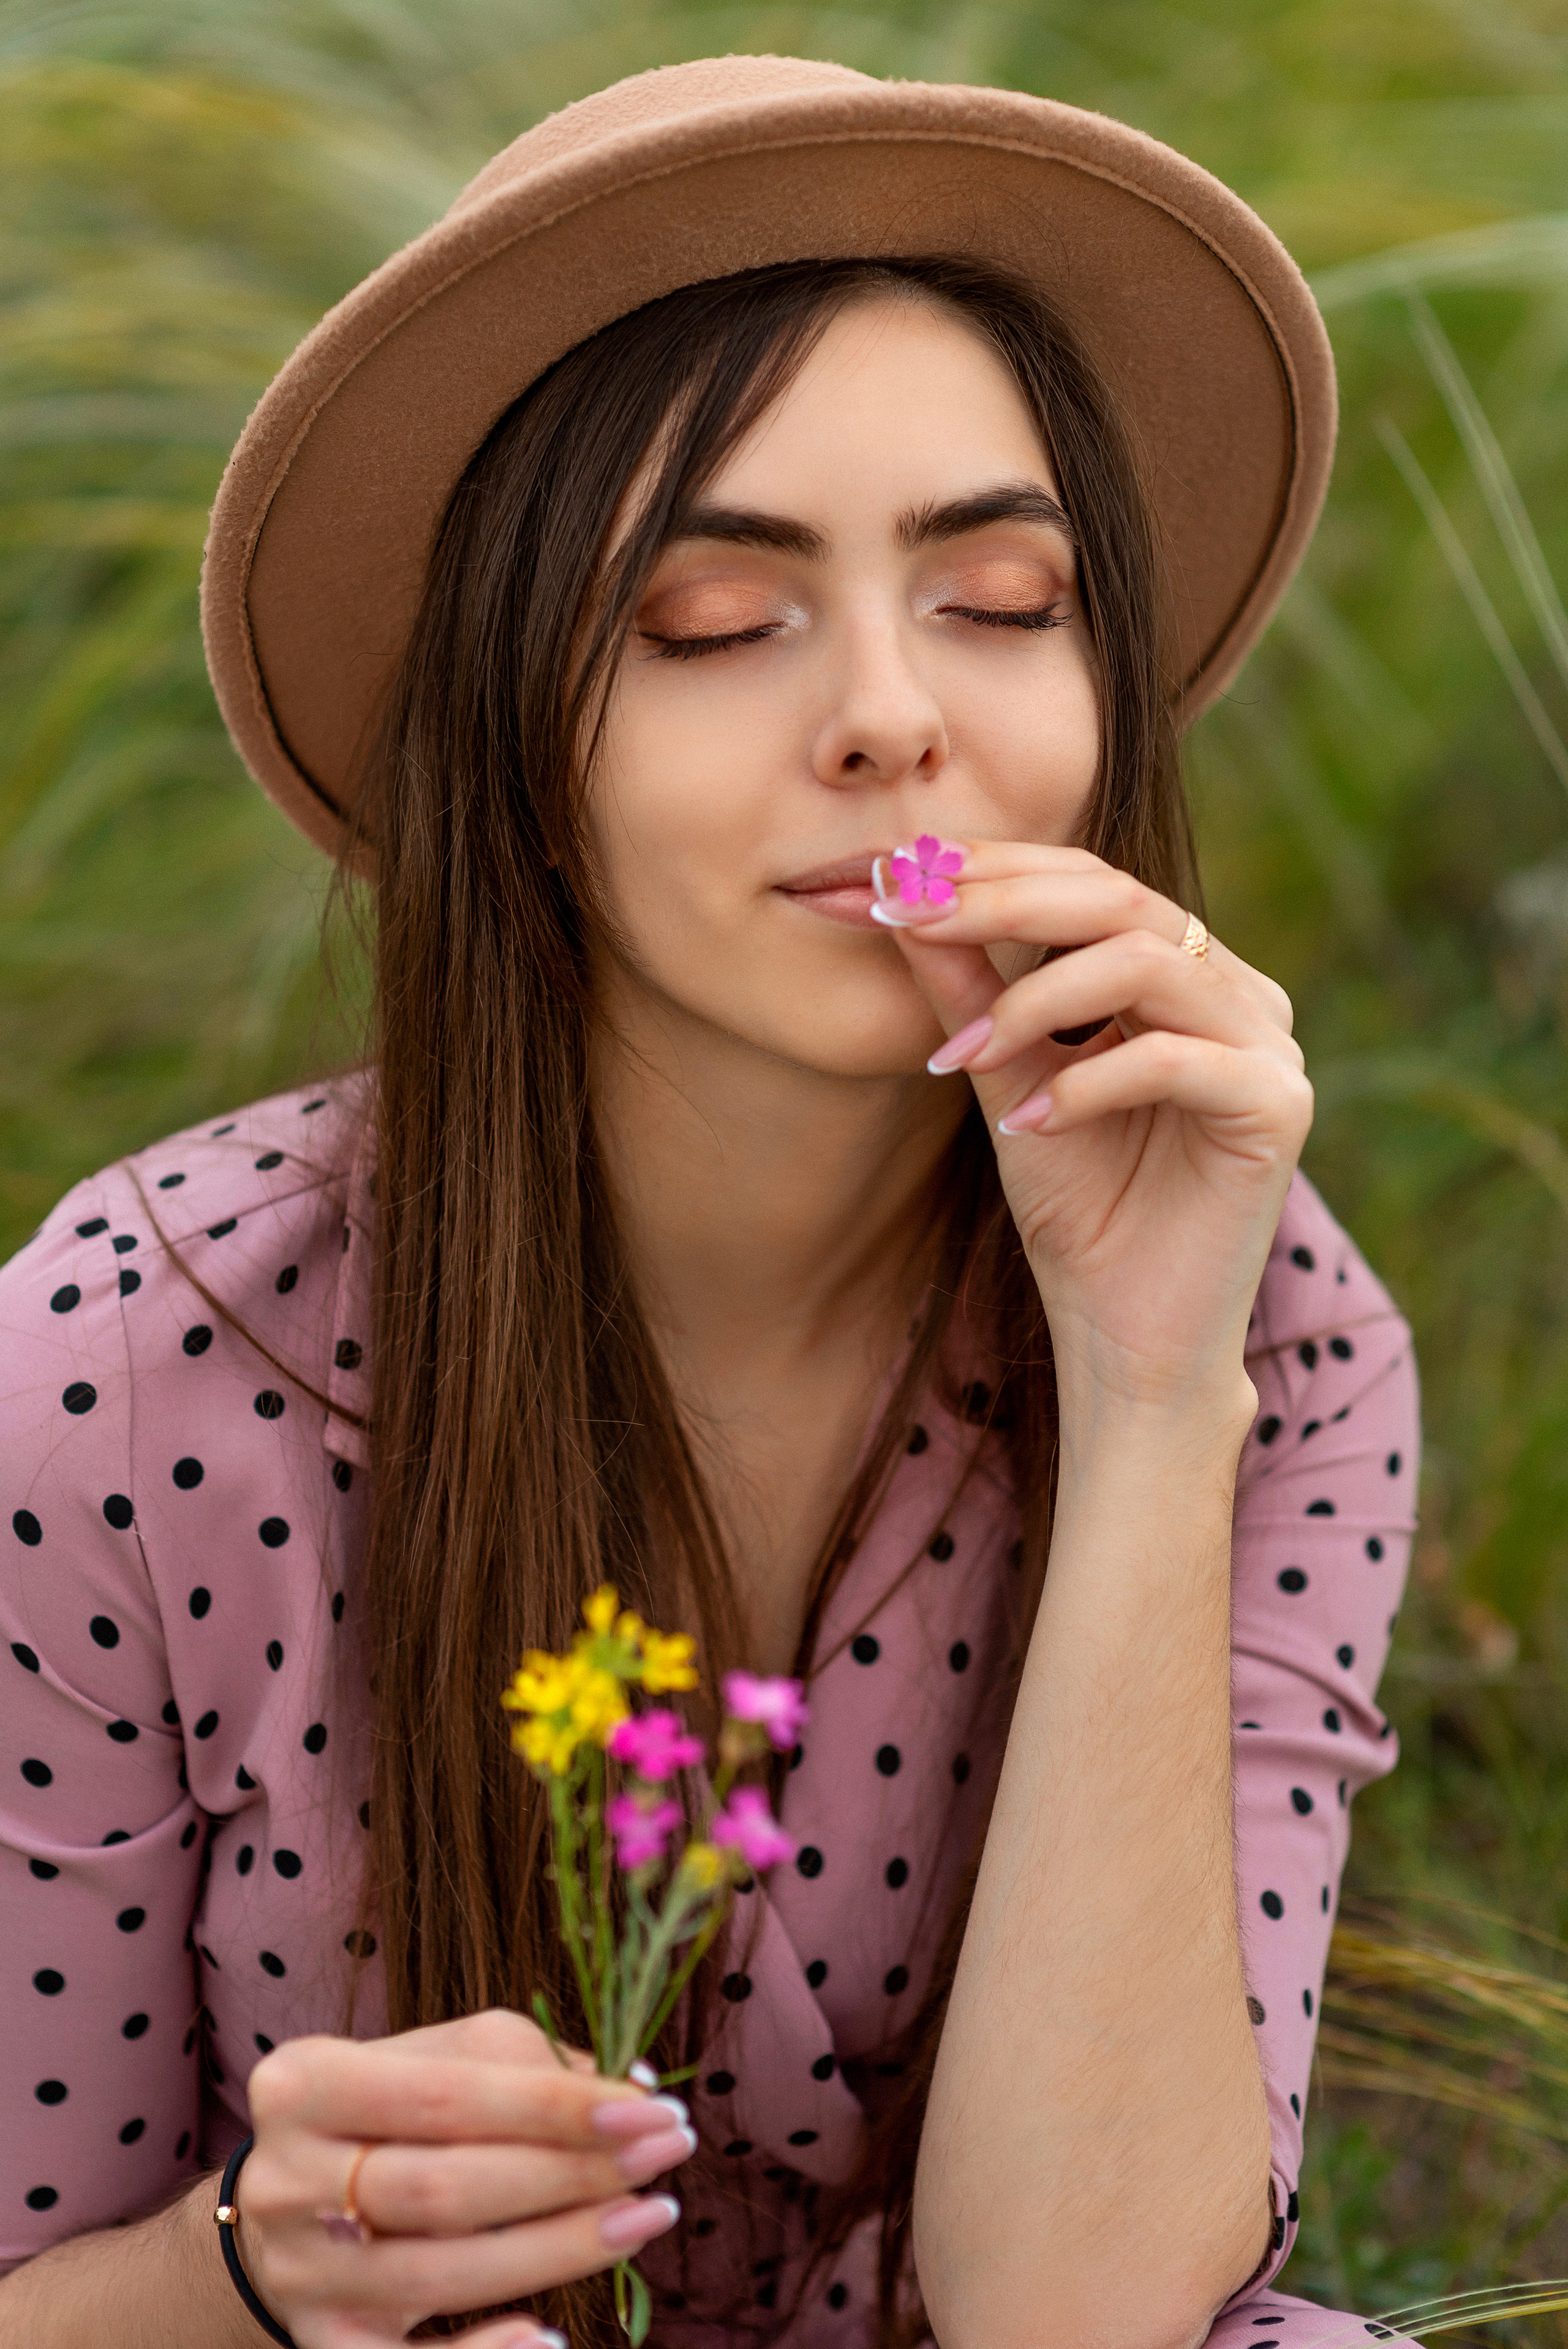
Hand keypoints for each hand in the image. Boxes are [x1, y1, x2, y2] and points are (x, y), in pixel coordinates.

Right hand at [237, 2009, 695, 2347]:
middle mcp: (287, 2180)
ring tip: (648, 2216)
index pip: (447, 2093)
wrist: (287, 2207)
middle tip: (664, 2155)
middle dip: (572, 2173)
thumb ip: (523, 2062)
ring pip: (444, 2272)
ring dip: (561, 2249)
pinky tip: (552, 2338)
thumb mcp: (433, 2059)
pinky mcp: (323, 2344)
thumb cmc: (386, 2113)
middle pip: (449, 2188)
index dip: (554, 2105)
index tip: (649, 2107)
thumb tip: (630, 2089)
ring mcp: (301, 2273)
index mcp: (305, 2084)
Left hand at [875, 839, 1311, 1411]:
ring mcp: (1269, 1044)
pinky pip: (1172, 1059)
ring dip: (1034, 999)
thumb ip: (968, 989)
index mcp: (1184, 972)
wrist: (1128, 1336)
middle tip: (910, 916)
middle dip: (1002, 902)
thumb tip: (902, 897)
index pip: (1089, 881)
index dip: (992, 869)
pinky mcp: (1279, 1105)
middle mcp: (1238, 992)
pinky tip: (1028, 1124)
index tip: (893, 880)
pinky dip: (1086, 1083)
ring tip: (965, 1053)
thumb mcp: (1006, 1078)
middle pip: (1120, 898)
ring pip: (1146, 963)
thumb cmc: (1079, 1210)